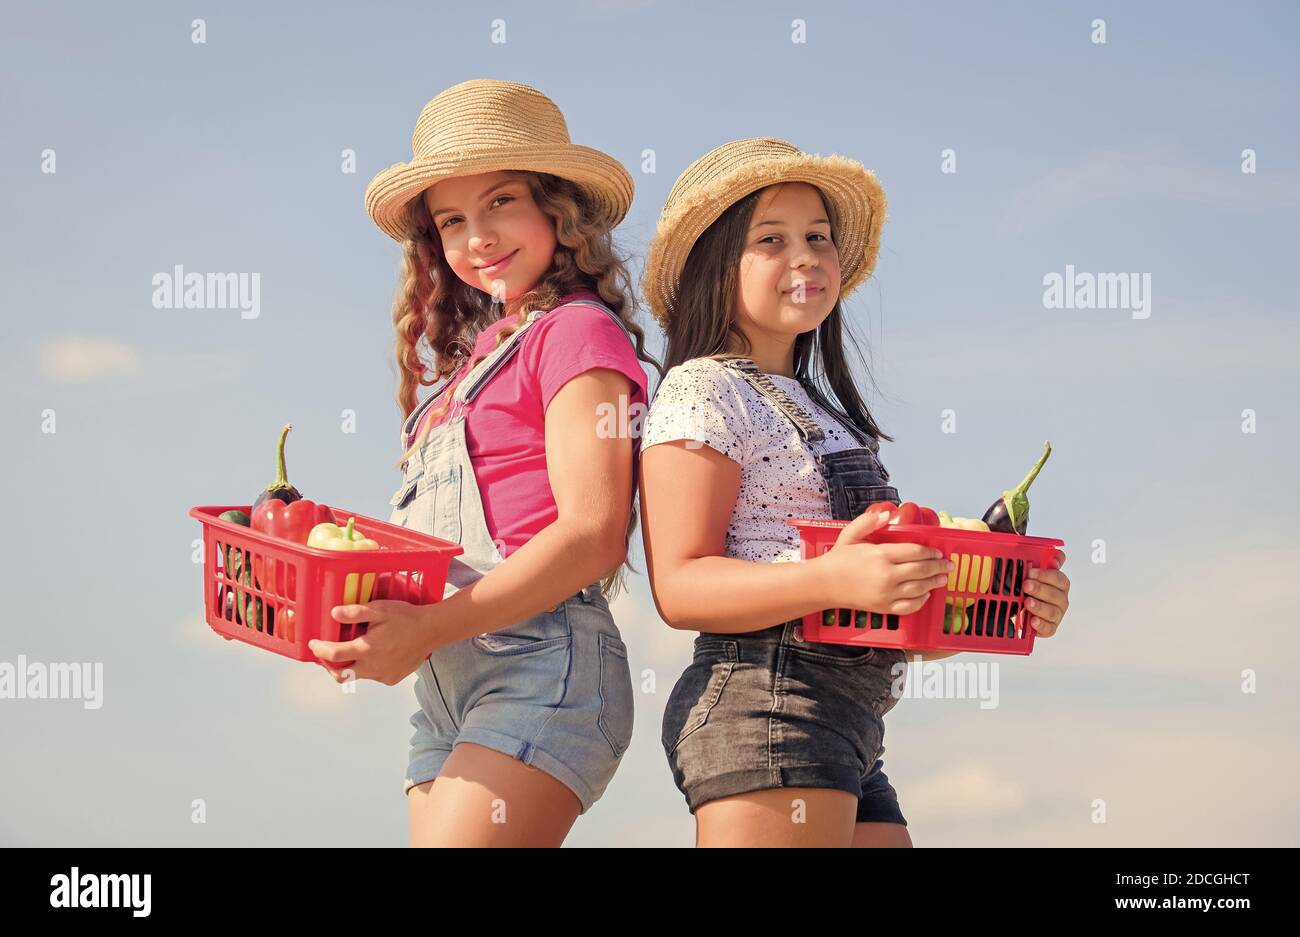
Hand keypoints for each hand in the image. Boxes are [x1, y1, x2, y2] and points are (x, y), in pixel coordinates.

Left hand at [308, 599, 441, 685]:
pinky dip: (368, 667)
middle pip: (341, 676)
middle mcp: (373, 666)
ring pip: (357, 676)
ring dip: (350, 665)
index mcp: (368, 649)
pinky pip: (372, 676)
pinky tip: (375, 654)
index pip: (334, 655)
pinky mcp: (391, 679)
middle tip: (328, 654)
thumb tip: (334, 613)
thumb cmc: (406, 618)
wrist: (432, 631)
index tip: (314, 644)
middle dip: (330, 667)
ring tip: (354, 650)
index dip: (319, 650)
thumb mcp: (380, 609)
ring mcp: (383, 675)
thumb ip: (356, 612)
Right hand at [816, 509, 954, 615]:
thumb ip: (868, 522)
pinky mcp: (884, 607)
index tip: (938, 551)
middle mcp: (886, 575)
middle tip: (949, 565)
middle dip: (939, 567)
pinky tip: (926, 594)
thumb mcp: (849, 534)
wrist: (824, 584)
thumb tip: (886, 514)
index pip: (915, 552)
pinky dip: (921, 601)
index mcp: (880, 555)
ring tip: (944, 578)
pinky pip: (909, 606)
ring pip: (919, 588)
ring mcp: (886, 593)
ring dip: (934, 583)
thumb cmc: (838, 558)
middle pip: (921, 570)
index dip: (931, 552)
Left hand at [1021, 550, 1069, 636]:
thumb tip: (1057, 554)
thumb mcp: (1031, 572)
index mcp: (1059, 584)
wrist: (1016, 607)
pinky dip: (1041, 625)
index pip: (1058, 578)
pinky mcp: (1049, 628)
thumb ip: (1044, 561)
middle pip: (1055, 595)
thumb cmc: (1027, 588)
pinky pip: (1048, 629)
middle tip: (1026, 585)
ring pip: (1052, 612)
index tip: (1030, 571)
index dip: (1046, 574)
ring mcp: (1055, 614)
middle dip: (1040, 589)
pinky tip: (1032, 621)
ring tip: (1027, 602)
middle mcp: (1060, 599)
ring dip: (1039, 606)